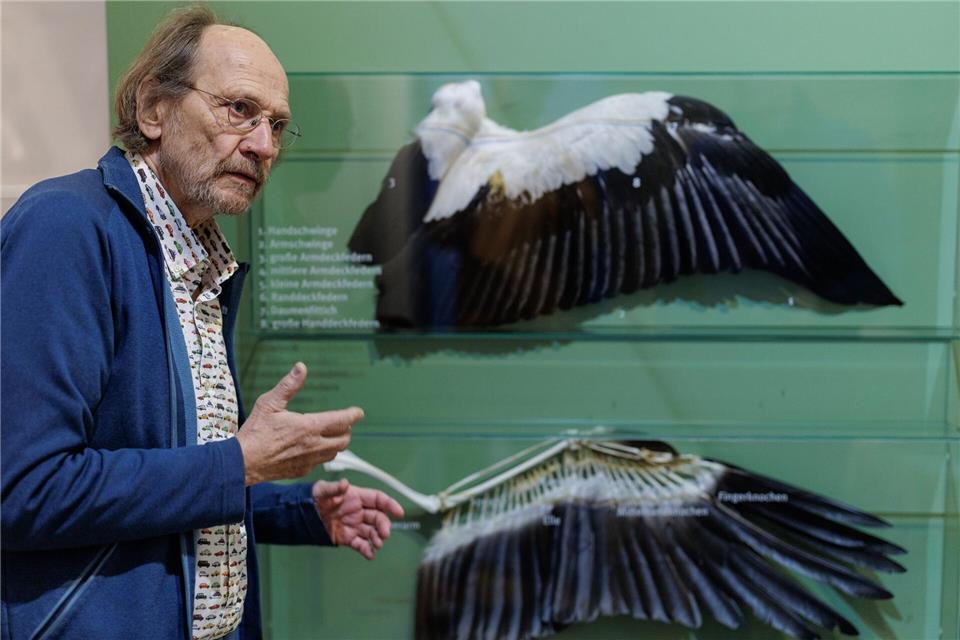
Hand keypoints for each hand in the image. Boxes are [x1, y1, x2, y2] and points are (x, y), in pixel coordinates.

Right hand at [236, 362, 362, 484]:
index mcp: (309, 427)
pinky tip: (313, 448)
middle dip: (347, 430)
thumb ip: (288, 385)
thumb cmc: (255, 431)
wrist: (242, 463)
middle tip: (342, 423)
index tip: (358, 412)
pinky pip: (320, 463)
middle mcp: (313, 445)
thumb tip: (301, 367)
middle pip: (344, 440)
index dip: (353, 415)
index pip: (341, 421)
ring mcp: (308, 461)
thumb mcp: (269, 403)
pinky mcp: (301, 471)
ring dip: (336, 443)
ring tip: (330, 434)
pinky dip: (322, 455)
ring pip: (334, 453)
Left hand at [313, 479, 404, 559]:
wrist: (302, 515)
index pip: (378, 499)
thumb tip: (344, 484)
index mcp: (356, 497)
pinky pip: (360, 544)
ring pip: (371, 532)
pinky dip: (366, 550)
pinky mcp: (348, 538)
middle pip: (378, 517)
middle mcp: (358, 512)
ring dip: (377, 538)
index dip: (389, 504)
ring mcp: (354, 525)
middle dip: (384, 525)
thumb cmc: (314, 498)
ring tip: (377, 544)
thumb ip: (333, 488)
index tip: (399, 512)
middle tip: (385, 534)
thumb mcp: (322, 490)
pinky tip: (370, 554)